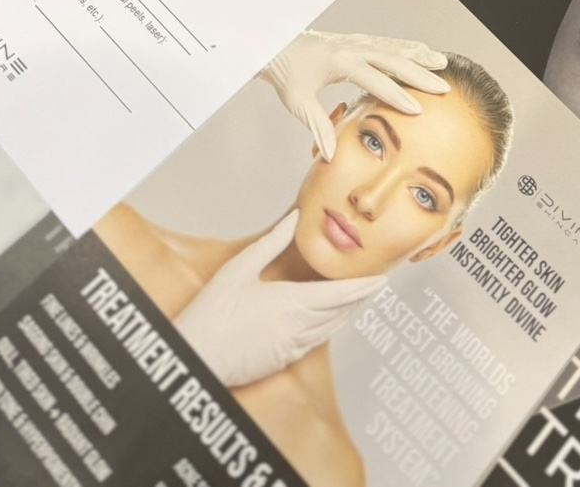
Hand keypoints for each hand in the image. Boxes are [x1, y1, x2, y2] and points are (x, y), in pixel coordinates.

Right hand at [173, 210, 383, 387]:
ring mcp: (291, 348)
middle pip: (340, 313)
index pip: (340, 295)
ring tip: (359, 300)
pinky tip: (329, 322)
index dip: (364, 287)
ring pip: (330, 330)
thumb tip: (293, 219)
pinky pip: (314, 343)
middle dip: (360, 298)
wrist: (196, 358)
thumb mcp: (239, 269)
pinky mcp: (281, 361)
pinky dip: (328, 329)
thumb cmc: (213, 312)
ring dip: (347, 314)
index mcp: (291, 303)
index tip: (383, 279)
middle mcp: (298, 328)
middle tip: (376, 285)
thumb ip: (271, 243)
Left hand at [261, 30, 447, 159]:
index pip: (376, 80)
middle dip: (420, 74)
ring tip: (441, 62)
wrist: (274, 47)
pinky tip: (419, 51)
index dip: (398, 96)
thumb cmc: (285, 74)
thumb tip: (332, 155)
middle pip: (394, 60)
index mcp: (341, 62)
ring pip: (394, 48)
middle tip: (443, 87)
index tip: (419, 111)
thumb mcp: (298, 102)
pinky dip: (407, 47)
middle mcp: (352, 48)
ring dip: (419, 55)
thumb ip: (318, 126)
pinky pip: (387, 44)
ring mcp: (356, 43)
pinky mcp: (355, 42)